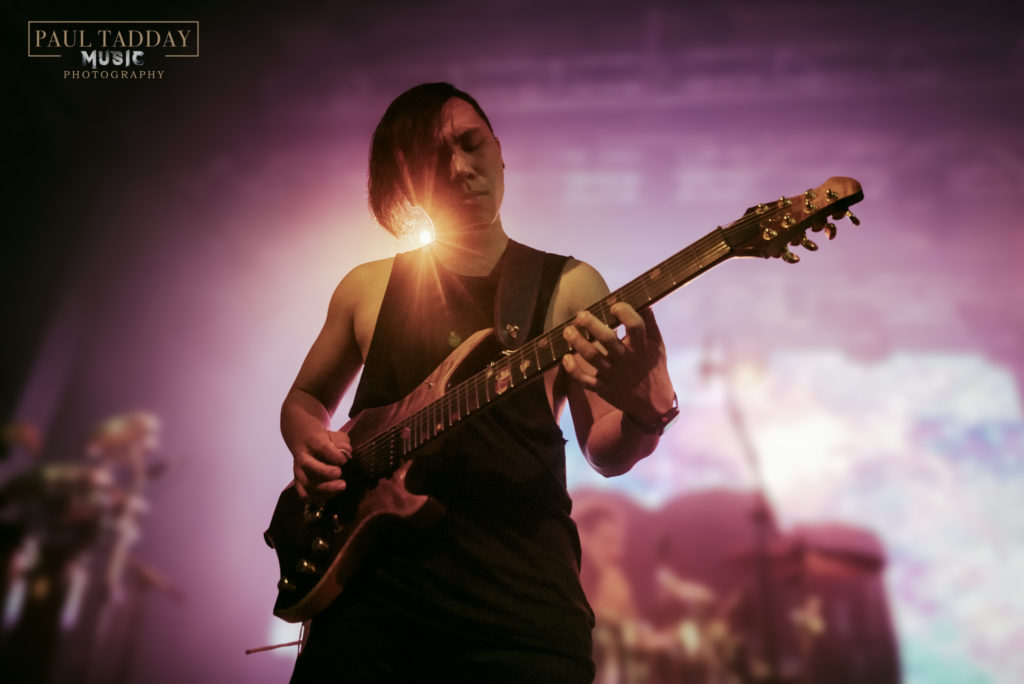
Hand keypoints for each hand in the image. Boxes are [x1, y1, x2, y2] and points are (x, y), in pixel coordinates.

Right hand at [291, 429, 350, 501]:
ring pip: (306, 483)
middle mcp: (302, 457)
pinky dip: (318, 498)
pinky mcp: (299, 483)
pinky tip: (332, 495)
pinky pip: (305, 495)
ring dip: (325, 488)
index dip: (334, 455)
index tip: (344, 460)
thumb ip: (342, 443)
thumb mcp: (335, 436)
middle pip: (308, 465)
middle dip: (326, 472)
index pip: (321, 447)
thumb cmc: (325, 440)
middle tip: (340, 474)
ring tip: (341, 486)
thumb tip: (346, 453)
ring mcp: (299, 471)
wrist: (303, 441)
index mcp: (312, 442)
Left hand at [561, 303, 674, 422]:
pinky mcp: (604, 389)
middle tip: (580, 315)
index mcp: (642, 348)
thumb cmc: (653, 368)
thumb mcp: (657, 345)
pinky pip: (585, 380)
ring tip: (567, 331)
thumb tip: (644, 301)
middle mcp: (627, 361)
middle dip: (592, 325)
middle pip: (607, 340)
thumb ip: (650, 323)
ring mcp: (614, 376)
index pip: (635, 326)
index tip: (614, 305)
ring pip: (592, 357)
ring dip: (577, 343)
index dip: (624, 312)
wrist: (653, 404)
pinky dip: (573, 370)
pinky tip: (565, 358)